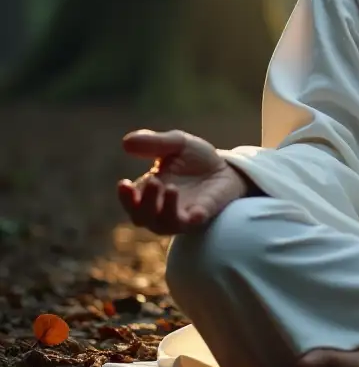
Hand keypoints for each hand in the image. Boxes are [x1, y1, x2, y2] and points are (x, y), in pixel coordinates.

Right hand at [117, 129, 248, 234]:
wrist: (226, 167)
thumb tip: (126, 142)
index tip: (124, 184)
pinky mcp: (201, 217)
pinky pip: (192, 224)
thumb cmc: (195, 158)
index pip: (130, 202)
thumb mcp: (177, 144)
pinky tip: (196, 212)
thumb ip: (154, 143)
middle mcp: (160, 209)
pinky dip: (191, 220)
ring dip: (165, 210)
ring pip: (164, 224)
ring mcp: (180, 216)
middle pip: (142, 217)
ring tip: (171, 188)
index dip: (125, 196)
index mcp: (148, 192)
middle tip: (154, 181)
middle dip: (144, 203)